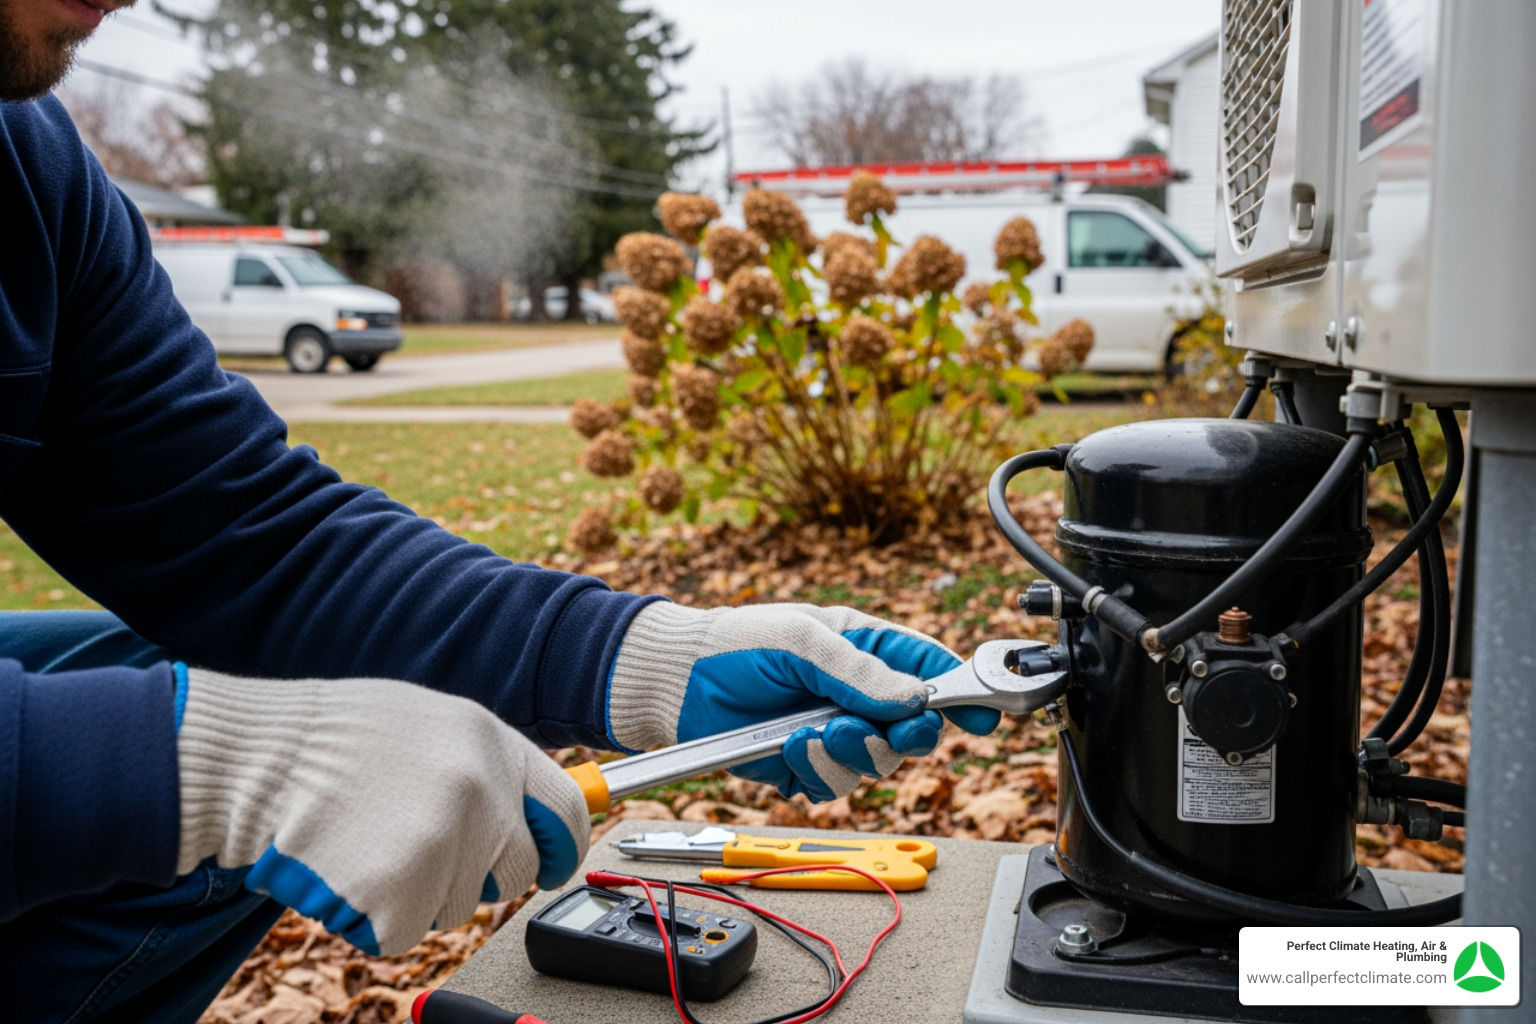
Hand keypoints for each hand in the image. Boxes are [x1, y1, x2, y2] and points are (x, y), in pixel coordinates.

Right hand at [175, 666, 588, 955]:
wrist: (252, 755)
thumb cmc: (330, 738)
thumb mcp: (428, 721)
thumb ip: (483, 764)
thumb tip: (529, 813)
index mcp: (492, 741)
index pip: (567, 809)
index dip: (562, 845)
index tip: (550, 863)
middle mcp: (480, 789)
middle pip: (513, 870)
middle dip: (475, 874)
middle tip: (418, 852)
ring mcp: (444, 841)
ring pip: (455, 905)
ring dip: (414, 892)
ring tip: (367, 841)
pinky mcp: (402, 890)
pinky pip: (403, 931)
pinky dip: (371, 915)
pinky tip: (346, 867)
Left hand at [607, 603, 999, 801]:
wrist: (672, 686)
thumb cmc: (733, 645)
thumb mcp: (801, 641)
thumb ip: (859, 670)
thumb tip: (914, 697)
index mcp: (866, 649)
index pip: (929, 671)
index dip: (960, 692)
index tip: (981, 712)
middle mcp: (856, 694)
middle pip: (914, 728)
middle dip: (903, 733)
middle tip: (889, 730)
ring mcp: (834, 732)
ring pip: (878, 763)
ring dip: (852, 753)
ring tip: (813, 734)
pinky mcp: (806, 767)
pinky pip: (836, 785)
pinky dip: (818, 771)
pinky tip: (790, 748)